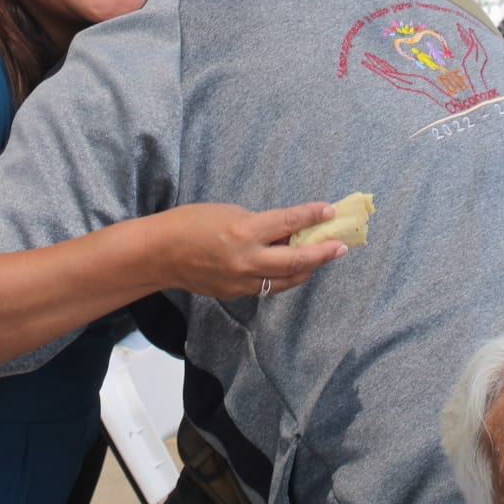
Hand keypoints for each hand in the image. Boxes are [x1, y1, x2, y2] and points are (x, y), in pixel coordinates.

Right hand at [162, 202, 346, 299]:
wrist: (161, 253)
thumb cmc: (191, 223)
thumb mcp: (230, 212)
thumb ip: (260, 224)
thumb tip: (286, 232)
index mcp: (245, 232)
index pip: (289, 223)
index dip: (312, 216)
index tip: (329, 210)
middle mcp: (247, 260)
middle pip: (297, 260)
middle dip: (323, 253)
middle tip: (341, 245)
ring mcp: (242, 281)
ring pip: (287, 279)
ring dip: (307, 268)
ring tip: (322, 257)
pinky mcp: (236, 293)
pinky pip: (268, 286)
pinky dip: (284, 276)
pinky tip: (292, 268)